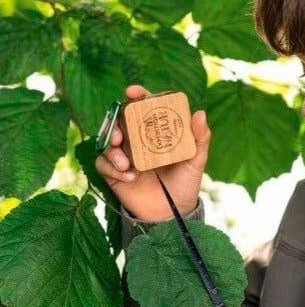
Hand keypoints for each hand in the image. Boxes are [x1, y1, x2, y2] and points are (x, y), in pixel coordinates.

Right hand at [95, 84, 210, 220]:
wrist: (171, 214)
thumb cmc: (185, 183)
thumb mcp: (196, 161)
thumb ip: (200, 138)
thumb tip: (200, 113)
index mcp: (156, 132)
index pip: (145, 107)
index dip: (138, 96)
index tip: (133, 92)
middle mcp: (138, 139)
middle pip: (121, 120)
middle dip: (116, 122)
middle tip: (120, 133)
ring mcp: (124, 155)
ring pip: (108, 141)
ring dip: (112, 148)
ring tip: (125, 161)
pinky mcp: (113, 172)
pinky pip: (102, 163)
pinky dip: (111, 167)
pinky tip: (129, 177)